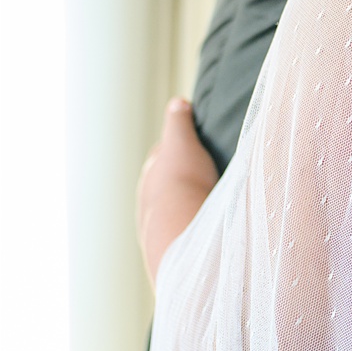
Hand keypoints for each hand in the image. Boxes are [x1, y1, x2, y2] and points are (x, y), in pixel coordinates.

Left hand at [137, 97, 220, 278]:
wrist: (179, 230)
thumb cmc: (183, 185)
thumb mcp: (183, 144)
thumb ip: (179, 123)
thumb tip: (178, 103)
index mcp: (151, 174)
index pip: (162, 158)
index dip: (178, 151)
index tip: (191, 151)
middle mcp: (147, 200)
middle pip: (163, 186)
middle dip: (178, 182)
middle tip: (200, 180)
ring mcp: (154, 225)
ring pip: (170, 212)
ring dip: (184, 208)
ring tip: (204, 208)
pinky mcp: (166, 247)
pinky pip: (178, 234)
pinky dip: (188, 229)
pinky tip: (201, 231)